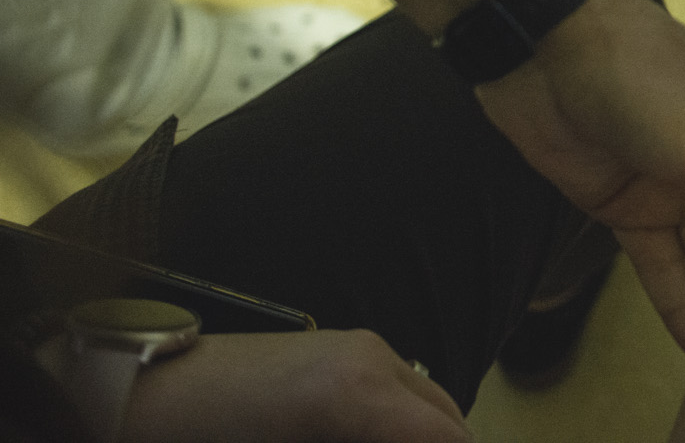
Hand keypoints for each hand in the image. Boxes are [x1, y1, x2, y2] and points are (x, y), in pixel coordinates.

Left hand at [115, 330, 463, 442]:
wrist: (138, 393)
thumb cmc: (204, 439)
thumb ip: (370, 441)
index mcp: (356, 396)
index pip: (447, 439)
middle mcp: (371, 359)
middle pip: (449, 421)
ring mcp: (357, 348)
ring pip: (427, 404)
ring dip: (422, 436)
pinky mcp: (339, 348)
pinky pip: (397, 390)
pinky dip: (400, 422)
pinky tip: (362, 436)